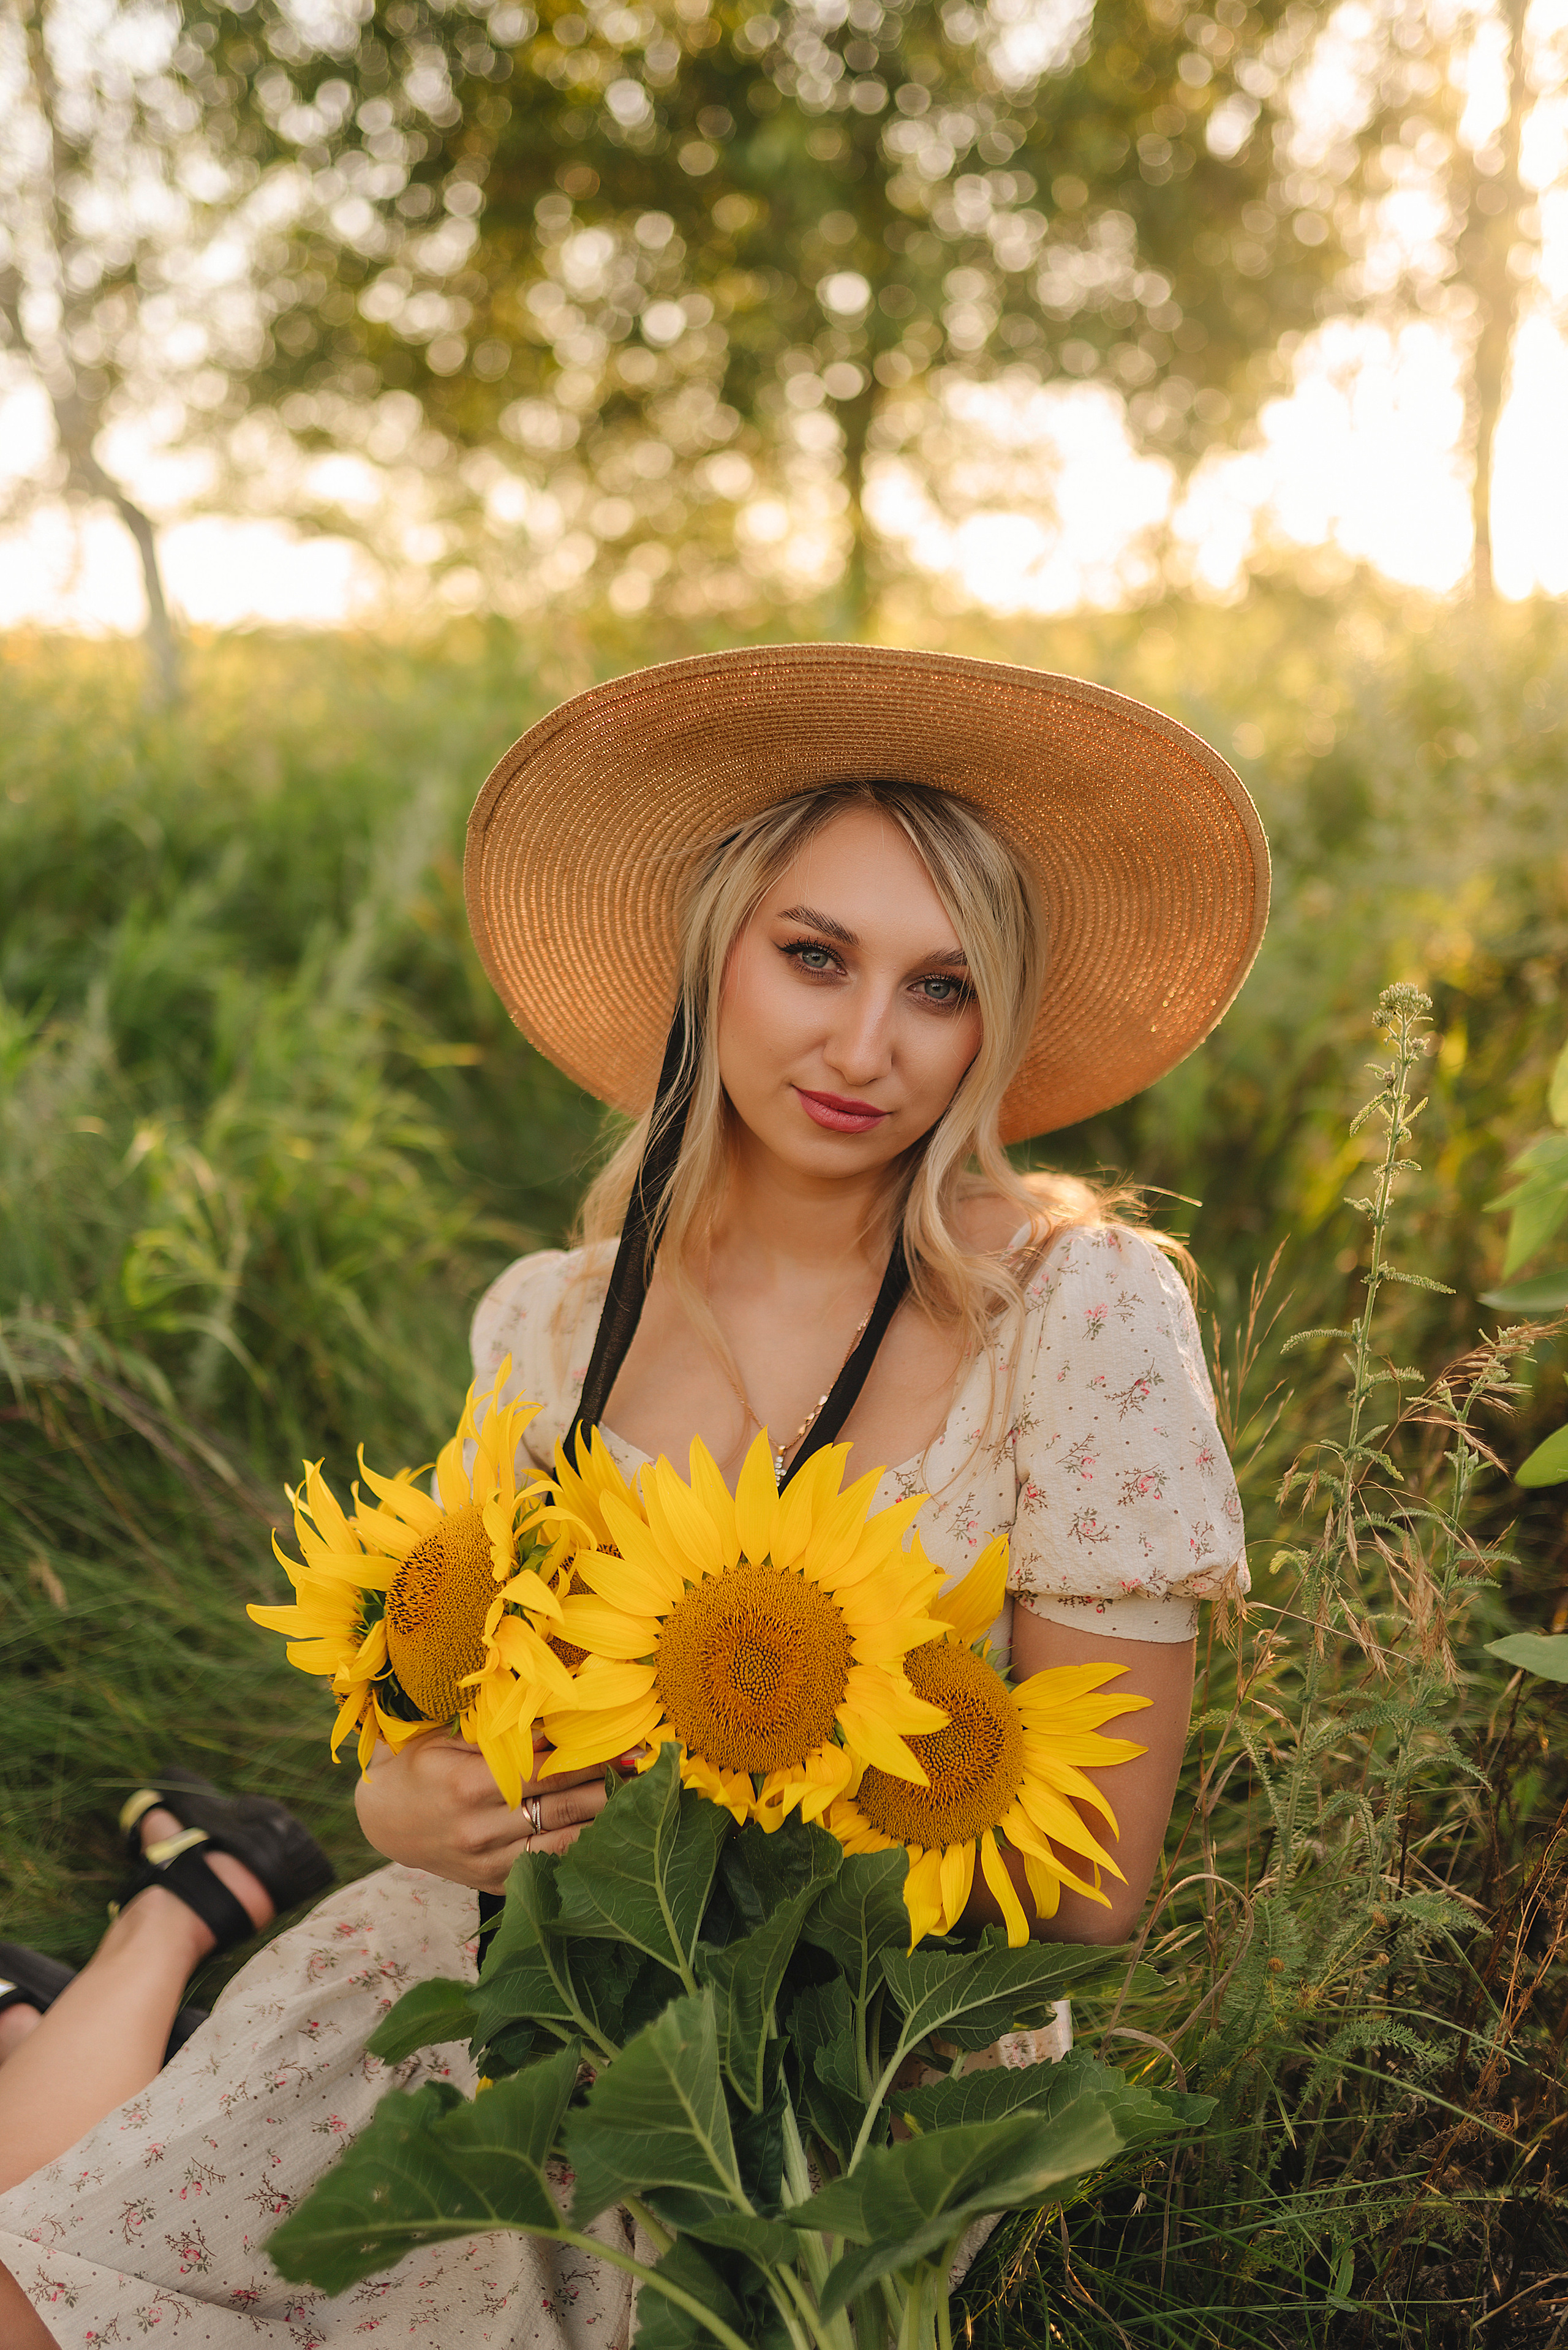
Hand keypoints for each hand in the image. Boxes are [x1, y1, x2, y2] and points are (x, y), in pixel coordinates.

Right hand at [354, 1731, 618, 1892]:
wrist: (384, 1818)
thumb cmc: (420, 1762)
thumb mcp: (449, 1734)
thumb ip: (502, 1733)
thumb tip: (562, 1722)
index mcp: (466, 1784)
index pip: (546, 1771)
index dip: (592, 1759)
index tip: (630, 1747)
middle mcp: (478, 1829)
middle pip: (561, 1809)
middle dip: (609, 1790)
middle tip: (649, 1774)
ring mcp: (485, 1864)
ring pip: (559, 1845)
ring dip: (604, 1826)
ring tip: (641, 1806)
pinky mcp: (490, 1884)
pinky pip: (544, 1870)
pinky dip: (578, 1855)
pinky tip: (609, 1840)